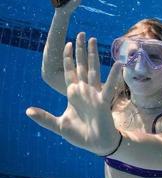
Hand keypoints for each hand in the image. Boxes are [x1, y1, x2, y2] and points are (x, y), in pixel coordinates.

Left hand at [26, 33, 122, 154]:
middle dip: (81, 50)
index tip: (68, 44)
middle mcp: (84, 91)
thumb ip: (44, 118)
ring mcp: (94, 94)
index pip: (70, 72)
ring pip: (92, 70)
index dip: (69, 58)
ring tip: (93, 39)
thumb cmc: (80, 135)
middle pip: (82, 66)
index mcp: (74, 94)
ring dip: (92, 55)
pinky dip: (114, 75)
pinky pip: (109, 86)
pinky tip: (118, 64)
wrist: (97, 143)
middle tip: (83, 34)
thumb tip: (27, 111)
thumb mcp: (58, 125)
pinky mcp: (103, 101)